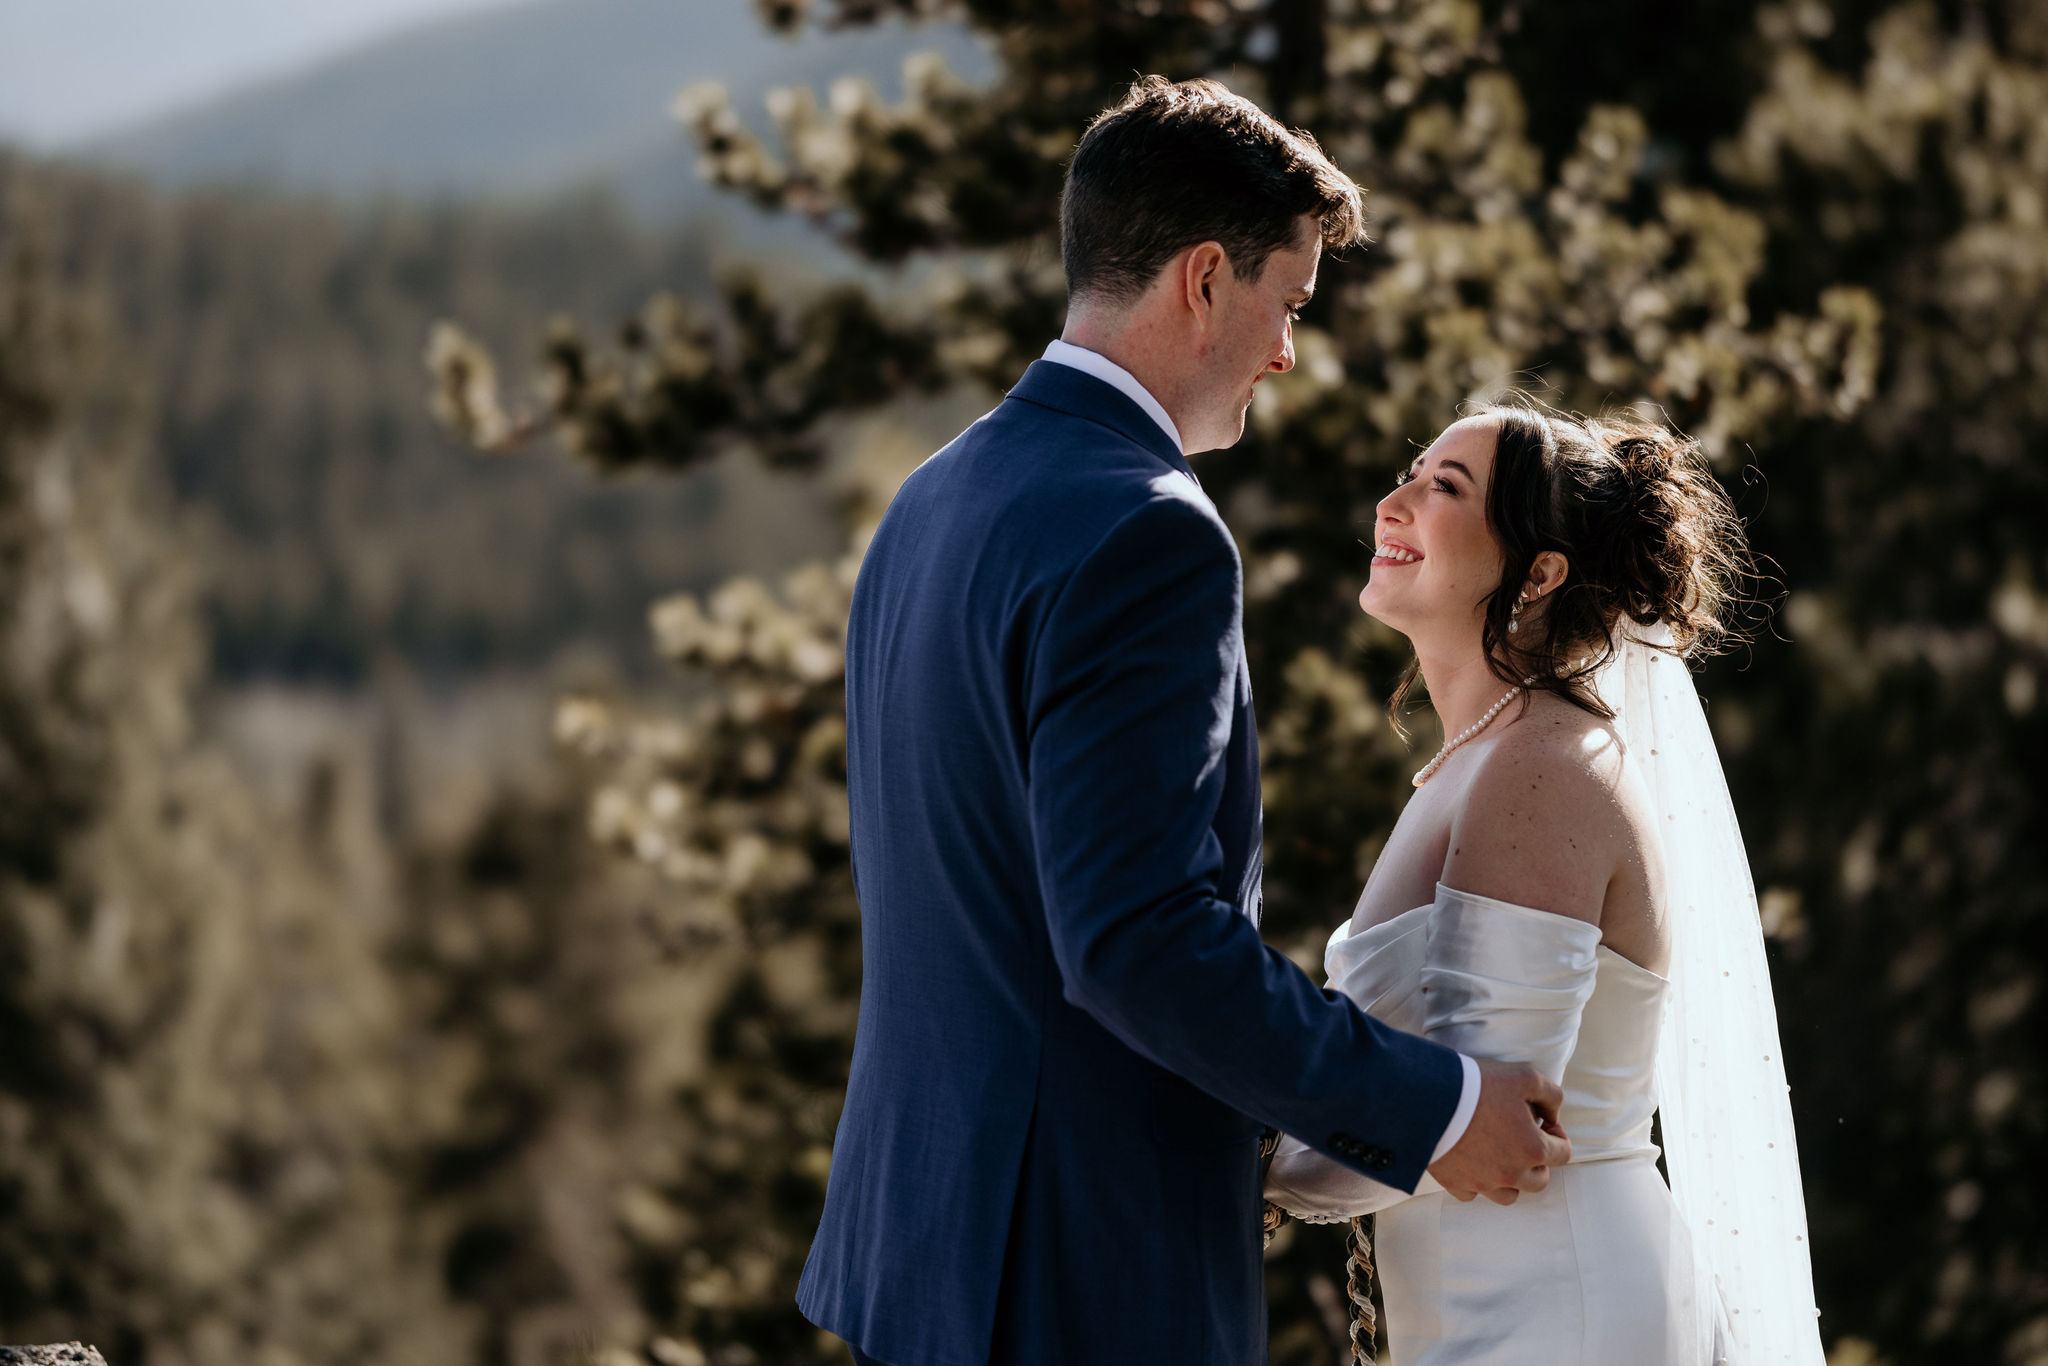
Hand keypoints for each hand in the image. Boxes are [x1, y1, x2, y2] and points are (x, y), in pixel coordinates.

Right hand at [1426, 1058, 1569, 1205]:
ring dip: (1510, 1178)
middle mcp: (1512, 1173)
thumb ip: (1551, 1096)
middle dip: (1536, 1161)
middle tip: (1521, 1138)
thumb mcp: (1525, 1076)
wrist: (1428, 1098)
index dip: (1557, 1135)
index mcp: (1533, 1149)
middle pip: (1539, 1181)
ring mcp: (1483, 1183)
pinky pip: (1473, 1193)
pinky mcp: (1456, 1184)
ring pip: (1509, 1195)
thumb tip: (1553, 1115)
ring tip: (1498, 1154)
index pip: (1564, 1153)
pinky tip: (1470, 1160)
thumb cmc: (1479, 1085)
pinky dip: (1476, 1181)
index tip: (1541, 1121)